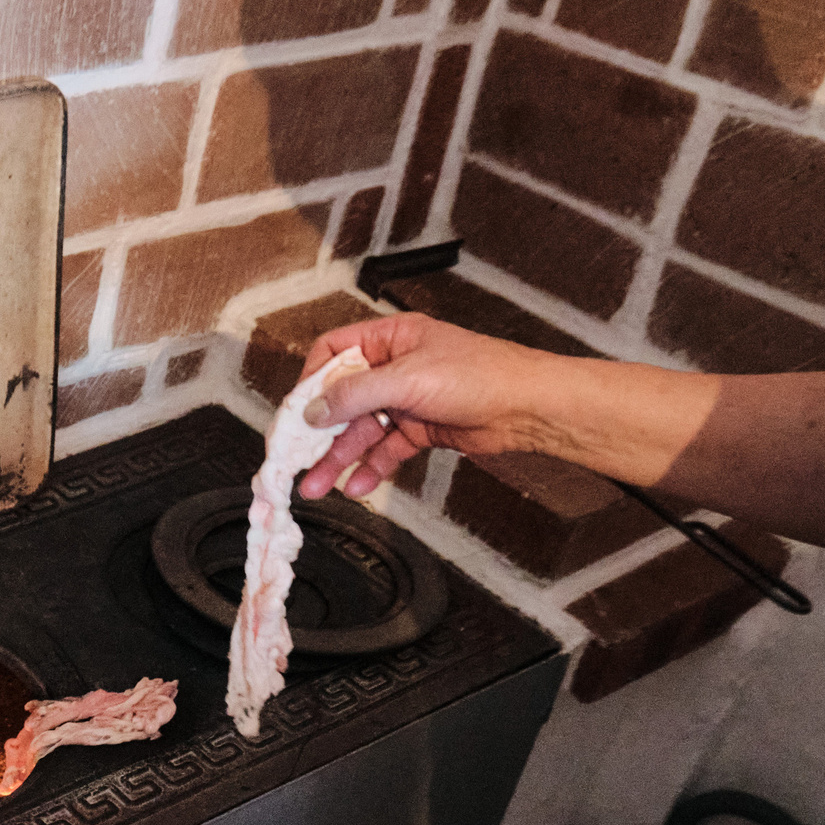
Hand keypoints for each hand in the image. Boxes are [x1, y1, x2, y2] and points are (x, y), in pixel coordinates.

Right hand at [290, 313, 585, 500]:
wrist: (527, 407)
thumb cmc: (482, 374)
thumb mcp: (407, 379)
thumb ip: (355, 394)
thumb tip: (313, 409)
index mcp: (390, 339)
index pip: (334, 352)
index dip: (311, 381)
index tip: (296, 412)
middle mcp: (394, 368)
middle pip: (342, 399)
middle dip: (319, 432)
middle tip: (297, 458)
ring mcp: (406, 400)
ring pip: (360, 431)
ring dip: (339, 458)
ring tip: (318, 485)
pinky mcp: (419, 429)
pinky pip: (385, 450)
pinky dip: (371, 468)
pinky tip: (358, 485)